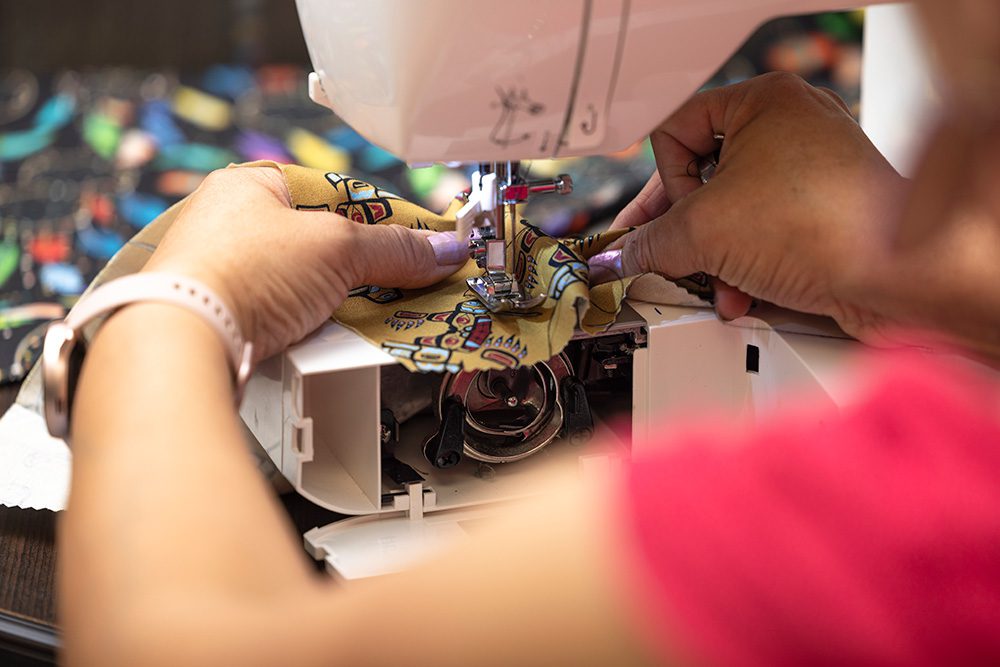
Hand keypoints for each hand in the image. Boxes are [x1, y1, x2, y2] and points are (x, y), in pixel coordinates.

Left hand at [144, 166, 466, 358]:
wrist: (184, 338)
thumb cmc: (245, 270)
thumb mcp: (337, 246)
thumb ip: (395, 248)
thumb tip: (443, 249)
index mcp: (251, 185)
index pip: (337, 194)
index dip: (383, 220)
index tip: (419, 244)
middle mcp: (231, 224)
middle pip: (322, 242)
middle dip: (362, 267)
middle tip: (400, 285)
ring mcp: (222, 273)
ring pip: (304, 283)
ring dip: (337, 300)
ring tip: (362, 316)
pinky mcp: (220, 317)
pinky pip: (283, 315)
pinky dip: (309, 326)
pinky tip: (323, 337)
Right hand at [612, 72, 907, 341]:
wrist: (902, 274)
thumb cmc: (823, 227)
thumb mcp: (704, 231)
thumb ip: (651, 241)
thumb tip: (625, 253)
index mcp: (762, 101)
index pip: (675, 132)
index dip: (660, 185)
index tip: (656, 224)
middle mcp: (792, 127)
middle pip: (703, 177)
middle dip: (684, 231)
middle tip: (660, 258)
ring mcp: (813, 170)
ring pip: (734, 210)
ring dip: (715, 257)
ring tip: (714, 284)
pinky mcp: (827, 212)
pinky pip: (766, 230)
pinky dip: (748, 263)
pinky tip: (743, 291)